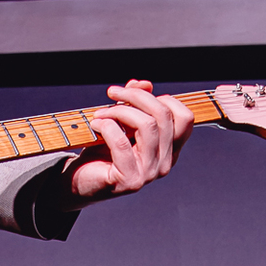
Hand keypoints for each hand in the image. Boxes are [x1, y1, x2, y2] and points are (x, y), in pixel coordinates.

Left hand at [60, 80, 193, 207]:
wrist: (81, 181)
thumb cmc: (102, 152)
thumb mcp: (122, 122)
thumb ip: (135, 103)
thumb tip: (144, 83)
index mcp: (170, 150)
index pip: (185, 118)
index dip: (163, 98)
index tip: (135, 94)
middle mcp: (165, 163)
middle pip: (163, 115)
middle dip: (135, 96)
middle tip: (112, 93)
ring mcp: (150, 174)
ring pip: (146, 125)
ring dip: (119, 111)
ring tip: (101, 113)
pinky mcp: (130, 180)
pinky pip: (122, 142)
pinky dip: (107, 127)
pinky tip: (96, 125)